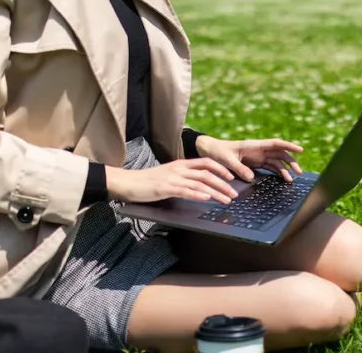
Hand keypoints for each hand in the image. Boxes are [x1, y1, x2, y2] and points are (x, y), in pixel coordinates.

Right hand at [104, 159, 238, 204]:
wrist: (127, 182)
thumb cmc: (147, 181)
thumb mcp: (168, 175)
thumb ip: (182, 178)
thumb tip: (198, 186)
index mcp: (180, 164)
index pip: (206, 162)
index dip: (221, 169)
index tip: (231, 178)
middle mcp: (179, 168)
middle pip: (207, 173)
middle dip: (223, 184)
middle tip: (234, 194)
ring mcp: (172, 178)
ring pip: (200, 183)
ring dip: (216, 192)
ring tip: (226, 200)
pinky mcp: (165, 188)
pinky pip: (185, 190)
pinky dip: (198, 194)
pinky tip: (207, 199)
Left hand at [195, 135, 303, 182]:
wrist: (211, 151)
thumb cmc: (219, 152)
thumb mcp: (227, 160)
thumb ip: (239, 168)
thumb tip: (251, 177)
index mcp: (255, 145)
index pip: (276, 144)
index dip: (288, 146)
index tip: (300, 150)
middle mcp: (260, 150)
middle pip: (280, 154)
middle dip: (291, 162)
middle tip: (299, 172)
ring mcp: (259, 157)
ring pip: (277, 161)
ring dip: (285, 169)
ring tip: (292, 179)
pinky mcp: (256, 163)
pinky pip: (270, 167)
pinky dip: (277, 173)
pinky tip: (283, 179)